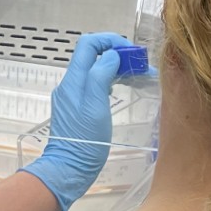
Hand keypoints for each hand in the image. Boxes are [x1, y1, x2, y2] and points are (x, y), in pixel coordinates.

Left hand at [22, 32, 130, 210]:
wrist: (69, 169)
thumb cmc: (84, 141)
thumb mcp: (95, 106)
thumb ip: (100, 76)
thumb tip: (110, 55)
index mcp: (74, 80)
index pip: (88, 44)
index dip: (110, 40)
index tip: (130, 51)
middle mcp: (71, 84)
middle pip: (93, 56)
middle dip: (117, 54)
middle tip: (140, 65)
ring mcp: (73, 96)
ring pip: (95, 71)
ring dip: (116, 68)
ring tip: (139, 76)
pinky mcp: (78, 108)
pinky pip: (95, 85)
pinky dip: (111, 81)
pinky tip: (124, 89)